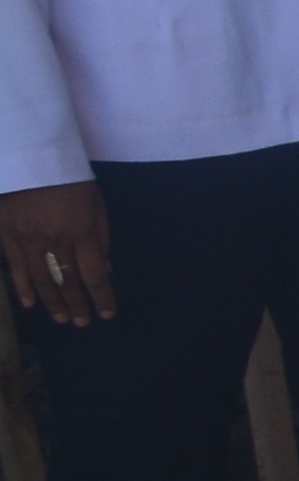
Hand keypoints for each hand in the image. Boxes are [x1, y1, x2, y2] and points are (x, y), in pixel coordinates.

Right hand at [0, 179, 105, 327]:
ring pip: (41, 279)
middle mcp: (55, 240)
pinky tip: (30, 304)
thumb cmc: (70, 179)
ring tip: (62, 318)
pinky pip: (15, 267)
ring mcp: (27, 239)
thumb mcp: (96, 205)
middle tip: (82, 322)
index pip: (94, 275)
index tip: (106, 313)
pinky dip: (23, 287)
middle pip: (68, 281)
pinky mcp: (6, 234)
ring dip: (52, 302)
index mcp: (82, 232)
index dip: (101, 297)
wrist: (29, 157)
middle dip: (77, 304)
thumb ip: (101, 238)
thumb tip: (105, 270)